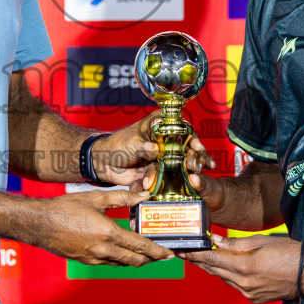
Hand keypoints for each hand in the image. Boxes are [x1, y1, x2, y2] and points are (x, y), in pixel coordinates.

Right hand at [31, 187, 172, 265]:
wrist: (39, 224)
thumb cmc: (66, 208)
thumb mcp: (95, 198)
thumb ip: (122, 197)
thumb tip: (143, 195)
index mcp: (108, 233)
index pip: (140, 246)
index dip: (157, 251)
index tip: (169, 254)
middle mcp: (103, 249)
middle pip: (135, 260)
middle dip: (151, 259)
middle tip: (162, 255)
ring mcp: (94, 258)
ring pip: (122, 263)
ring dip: (136, 260)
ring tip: (145, 254)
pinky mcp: (86, 261)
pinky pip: (109, 262)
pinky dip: (120, 258)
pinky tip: (122, 251)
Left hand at [92, 111, 211, 190]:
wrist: (106, 164)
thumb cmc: (117, 146)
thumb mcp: (131, 143)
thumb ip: (144, 146)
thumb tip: (155, 150)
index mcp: (159, 124)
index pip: (180, 127)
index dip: (190, 136)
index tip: (196, 146)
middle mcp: (164, 138)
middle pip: (185, 144)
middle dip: (193, 154)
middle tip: (196, 163)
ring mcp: (164, 153)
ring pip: (181, 159)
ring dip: (189, 166)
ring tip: (194, 172)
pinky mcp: (161, 168)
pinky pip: (173, 172)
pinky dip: (181, 177)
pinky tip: (192, 180)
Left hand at [181, 233, 303, 303]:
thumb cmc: (289, 252)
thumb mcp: (261, 241)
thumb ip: (235, 243)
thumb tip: (215, 241)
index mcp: (244, 266)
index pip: (212, 260)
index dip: (195, 255)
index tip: (182, 251)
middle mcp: (244, 283)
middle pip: (215, 271)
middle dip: (200, 262)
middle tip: (186, 254)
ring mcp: (249, 293)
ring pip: (225, 279)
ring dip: (215, 269)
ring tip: (203, 260)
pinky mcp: (255, 299)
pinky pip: (236, 286)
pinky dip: (230, 277)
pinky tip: (229, 269)